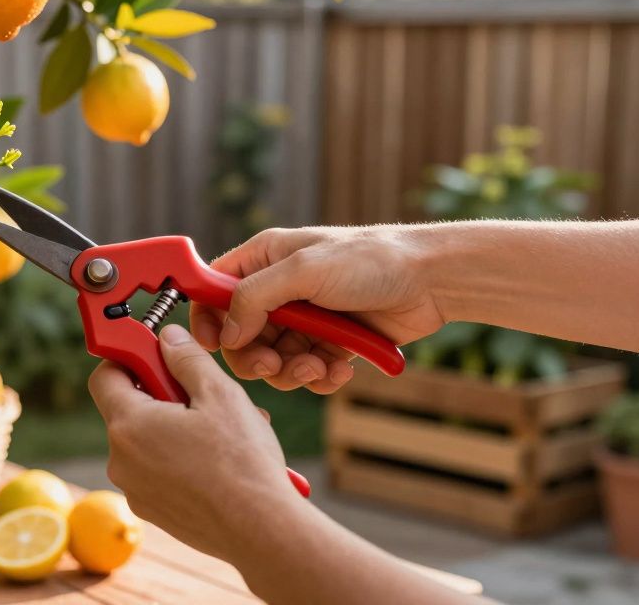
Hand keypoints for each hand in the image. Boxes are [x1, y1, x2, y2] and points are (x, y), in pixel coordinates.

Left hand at [87, 324, 303, 561]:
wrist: (261, 531)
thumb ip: (186, 359)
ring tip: (223, 435)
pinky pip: (159, 472)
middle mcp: (121, 459)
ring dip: (178, 429)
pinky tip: (219, 463)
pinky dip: (181, 460)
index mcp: (129, 424)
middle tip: (205, 398)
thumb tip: (168, 338)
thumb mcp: (219, 393)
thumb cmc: (241, 461)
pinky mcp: (153, 511)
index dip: (128, 357)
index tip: (155, 354)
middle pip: (130, 409)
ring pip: (149, 442)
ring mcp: (135, 489)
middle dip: (164, 396)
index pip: (104, 375)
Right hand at [191, 226, 443, 393]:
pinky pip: (306, 373)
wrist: (430, 282)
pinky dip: (319, 378)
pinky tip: (340, 369)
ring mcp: (303, 319)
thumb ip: (255, 298)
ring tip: (319, 366)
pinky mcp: (328, 344)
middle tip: (274, 365)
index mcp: (263, 260)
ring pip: (273, 361)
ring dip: (292, 372)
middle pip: (240, 336)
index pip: (214, 290)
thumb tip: (226, 333)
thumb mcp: (303, 271)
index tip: (214, 343)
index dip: (208, 318)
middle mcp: (278, 290)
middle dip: (256, 357)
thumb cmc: (369, 260)